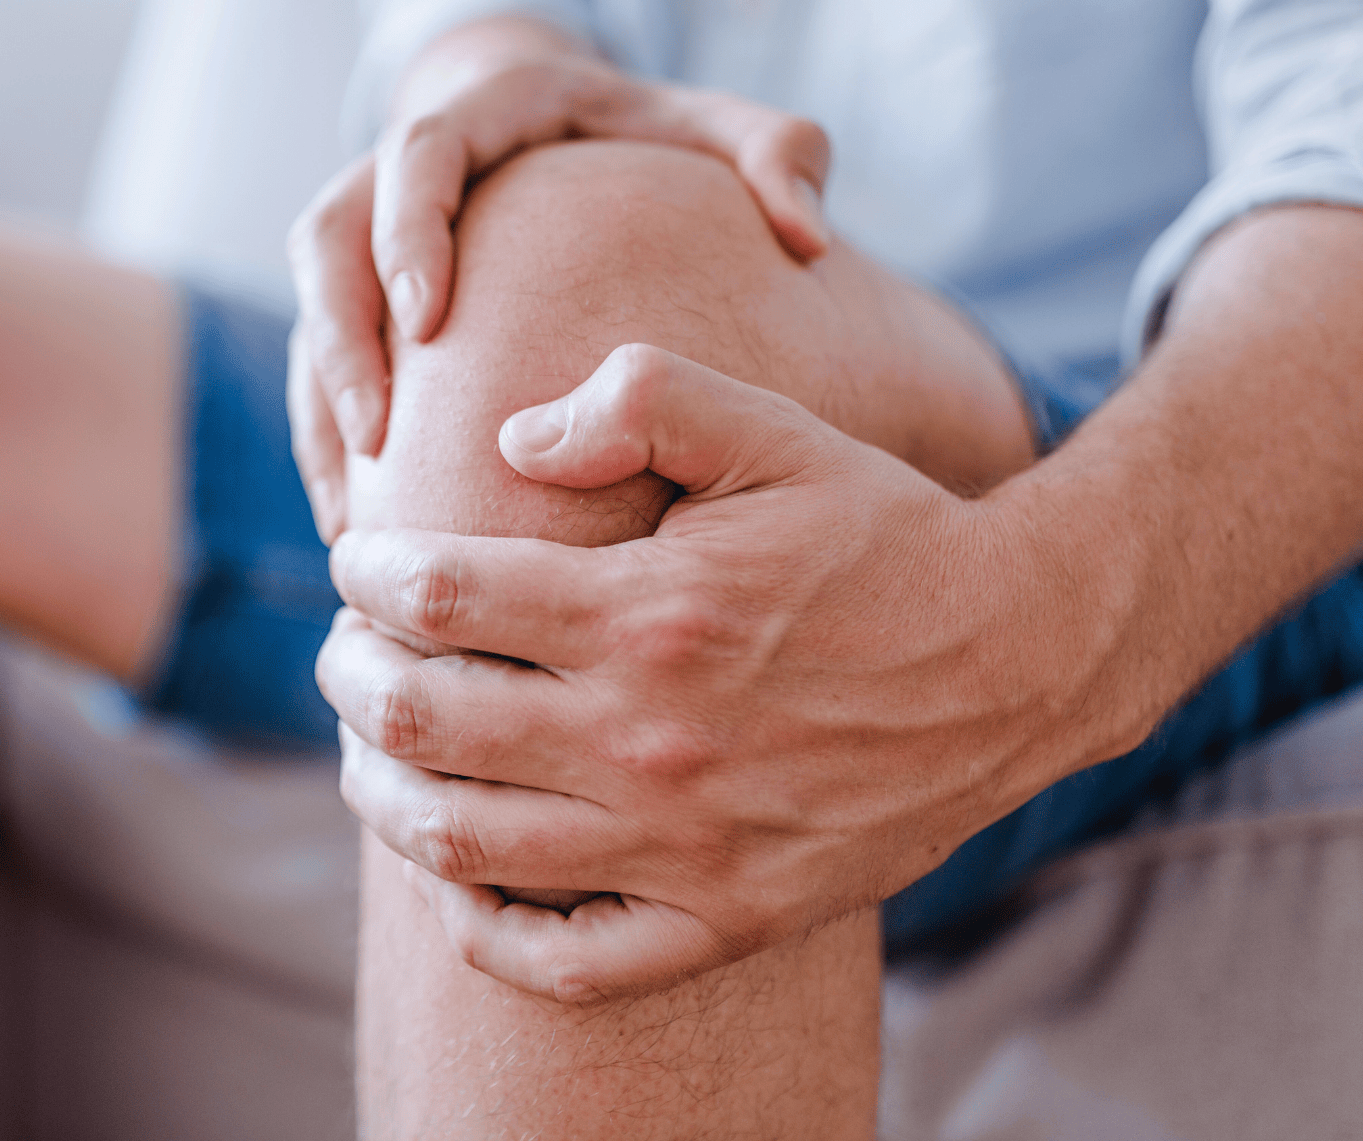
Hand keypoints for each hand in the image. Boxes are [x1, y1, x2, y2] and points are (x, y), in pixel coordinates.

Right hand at [286, 38, 833, 542]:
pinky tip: (357, 520)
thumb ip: (777, 155)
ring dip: (323, 407)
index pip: (418, 153)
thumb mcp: (718, 127)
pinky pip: (320, 365)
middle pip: (328, 237)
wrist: (564, 125)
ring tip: (353, 508)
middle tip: (378, 432)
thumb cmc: (650, 135)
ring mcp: (370, 234)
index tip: (429, 317)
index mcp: (484, 112)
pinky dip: (329, 440)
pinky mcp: (359, 295)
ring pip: (312, 313)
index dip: (408, 232)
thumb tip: (808, 234)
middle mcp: (403, 167)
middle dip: (342, 336)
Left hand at [318, 345, 1120, 1002]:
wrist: (1020, 658)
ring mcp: (685, 846)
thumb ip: (637, 400)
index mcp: (651, 613)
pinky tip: (454, 881)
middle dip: (348, 675)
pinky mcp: (727, 918)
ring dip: (379, 791)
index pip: (439, 597)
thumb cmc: (883, 534)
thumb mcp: (773, 431)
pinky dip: (483, 930)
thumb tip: (509, 442)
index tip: (358, 558)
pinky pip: (565, 962)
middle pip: (421, 721)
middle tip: (342, 648)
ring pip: (462, 843)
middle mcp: (651, 740)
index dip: (369, 571)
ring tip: (366, 748)